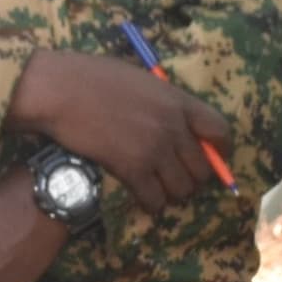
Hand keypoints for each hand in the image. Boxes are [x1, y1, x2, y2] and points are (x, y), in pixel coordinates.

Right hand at [9, 49, 234, 214]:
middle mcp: (173, 127)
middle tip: (178, 179)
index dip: (221, 151)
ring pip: (182, 189)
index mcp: (178, 100)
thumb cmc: (92, 77)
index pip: (220, 131)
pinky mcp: (132, 169)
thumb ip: (164, 102)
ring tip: (160, 190)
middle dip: (193, 178)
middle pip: (202, 168)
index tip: (214, 159)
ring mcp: (154, 150)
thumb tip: (175, 122)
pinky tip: (144, 199)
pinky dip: (152, 204)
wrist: (60, 90)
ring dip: (173, 193)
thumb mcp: (141, 80)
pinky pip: (155, 199)